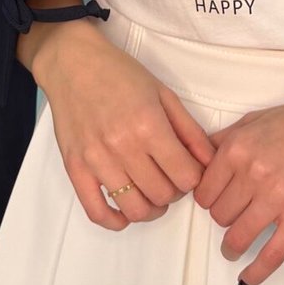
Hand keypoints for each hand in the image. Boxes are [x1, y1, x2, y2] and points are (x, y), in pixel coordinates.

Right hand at [37, 22, 215, 231]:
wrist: (73, 63)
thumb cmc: (120, 74)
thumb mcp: (164, 94)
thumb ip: (190, 131)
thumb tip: (210, 162)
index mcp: (149, 125)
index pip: (186, 176)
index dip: (195, 179)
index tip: (189, 171)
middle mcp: (123, 146)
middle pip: (163, 195)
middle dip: (175, 192)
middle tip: (171, 178)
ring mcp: (97, 160)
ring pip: (134, 209)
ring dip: (150, 208)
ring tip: (152, 194)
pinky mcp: (75, 168)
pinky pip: (96, 211)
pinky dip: (115, 221)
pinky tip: (125, 213)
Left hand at [194, 92, 283, 284]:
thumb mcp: (254, 120)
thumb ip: (223, 141)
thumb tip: (196, 162)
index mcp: (238, 149)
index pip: (204, 192)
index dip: (208, 200)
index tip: (217, 203)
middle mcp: (253, 173)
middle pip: (219, 216)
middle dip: (224, 219)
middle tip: (234, 216)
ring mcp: (278, 196)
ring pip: (237, 238)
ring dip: (232, 247)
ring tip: (233, 248)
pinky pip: (272, 254)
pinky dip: (256, 272)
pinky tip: (247, 278)